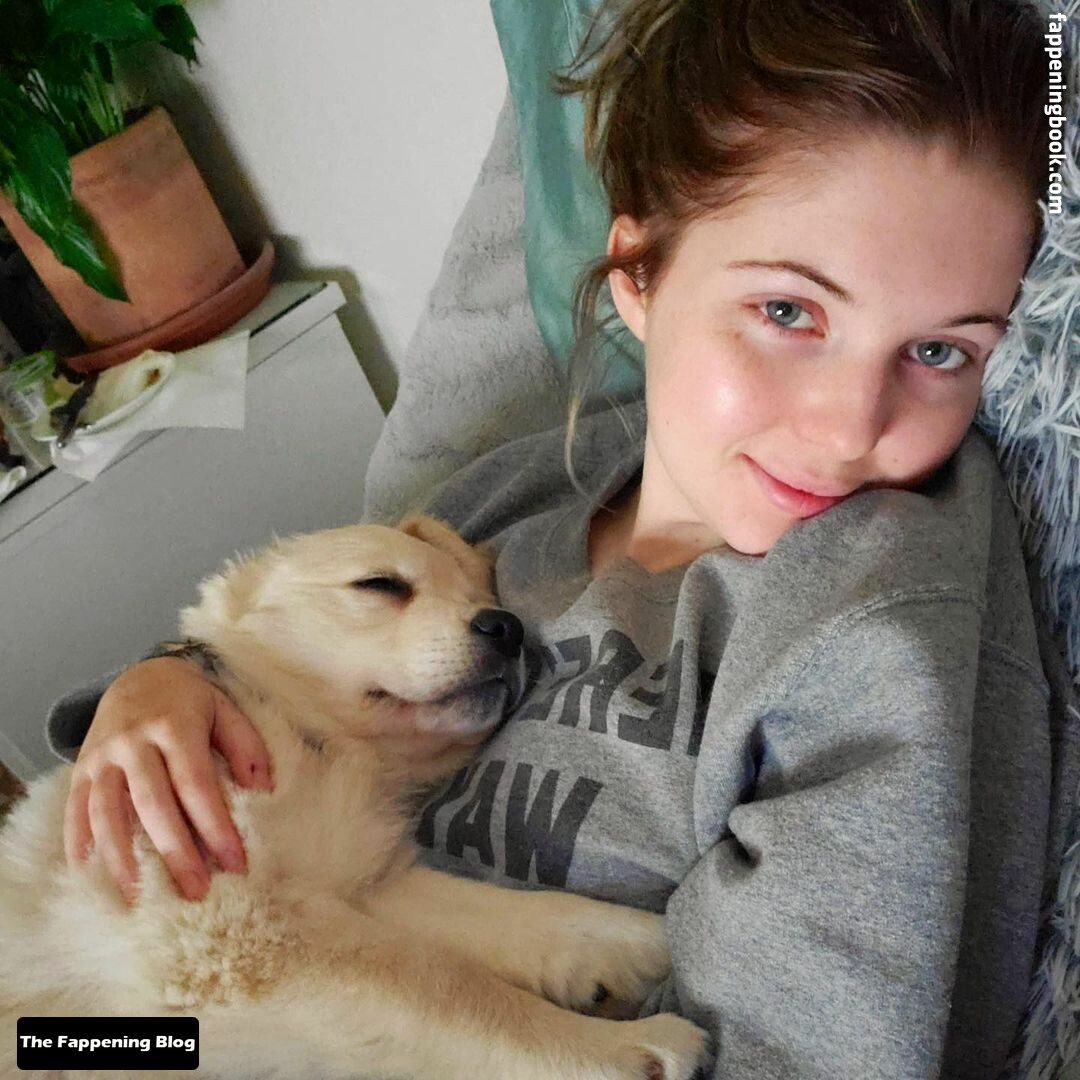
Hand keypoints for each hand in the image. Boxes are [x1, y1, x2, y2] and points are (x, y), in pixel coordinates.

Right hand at [63, 656, 272, 903]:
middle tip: (195, 891)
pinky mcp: (81, 766)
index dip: (215, 825)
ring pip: (106, 811)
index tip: (235, 863)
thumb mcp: (226, 710)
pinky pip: (75, 807)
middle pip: (153, 803)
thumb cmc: (192, 702)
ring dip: (120, 858)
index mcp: (176, 725)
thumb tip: (264, 793)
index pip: (197, 783)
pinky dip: (78, 841)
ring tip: (138, 896)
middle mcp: (134, 740)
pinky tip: (89, 872)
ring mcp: (102, 754)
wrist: (139, 675)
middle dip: (175, 851)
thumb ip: (247, 748)